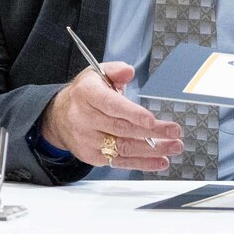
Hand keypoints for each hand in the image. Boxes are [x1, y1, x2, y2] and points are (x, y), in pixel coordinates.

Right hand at [39, 62, 182, 170]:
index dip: (132, 114)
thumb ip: (115, 71)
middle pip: (121, 129)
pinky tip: (160, 160)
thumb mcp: (97, 74)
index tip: (151, 120)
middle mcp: (85, 118)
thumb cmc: (85, 94)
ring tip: (174, 146)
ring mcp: (88, 140)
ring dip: (152, 150)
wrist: (59, 116)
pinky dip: (142, 163)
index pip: (111, 105)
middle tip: (174, 132)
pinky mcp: (92, 156)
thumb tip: (128, 71)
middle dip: (152, 132)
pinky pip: (120, 162)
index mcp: (87, 94)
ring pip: (123, 148)